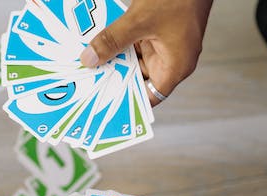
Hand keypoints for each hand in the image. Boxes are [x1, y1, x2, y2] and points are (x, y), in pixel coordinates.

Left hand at [79, 0, 212, 106]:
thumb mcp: (139, 21)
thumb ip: (113, 40)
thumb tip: (90, 59)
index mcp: (176, 66)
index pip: (150, 96)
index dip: (128, 101)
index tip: (104, 103)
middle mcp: (172, 59)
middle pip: (139, 78)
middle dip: (115, 78)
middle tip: (89, 84)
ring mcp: (165, 44)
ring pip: (134, 59)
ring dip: (115, 59)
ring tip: (90, 65)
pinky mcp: (157, 30)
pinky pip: (135, 43)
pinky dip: (120, 43)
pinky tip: (100, 44)